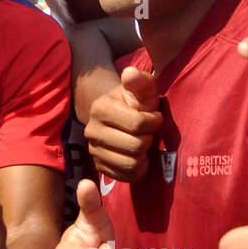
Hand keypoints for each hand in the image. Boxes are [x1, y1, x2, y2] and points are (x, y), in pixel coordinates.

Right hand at [85, 66, 161, 180]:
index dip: (153, 122)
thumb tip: (130, 72)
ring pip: (130, 164)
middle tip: (150, 133)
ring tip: (145, 144)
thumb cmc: (135, 101)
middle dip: (149, 139)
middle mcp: (91, 131)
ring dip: (144, 156)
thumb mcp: (142, 89)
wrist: (117, 116)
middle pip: (135, 146)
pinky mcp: (99, 167)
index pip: (138, 124)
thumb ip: (141, 81)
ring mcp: (93, 151)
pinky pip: (125, 176)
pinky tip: (140, 157)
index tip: (155, 117)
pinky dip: (138, 169)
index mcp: (100, 109)